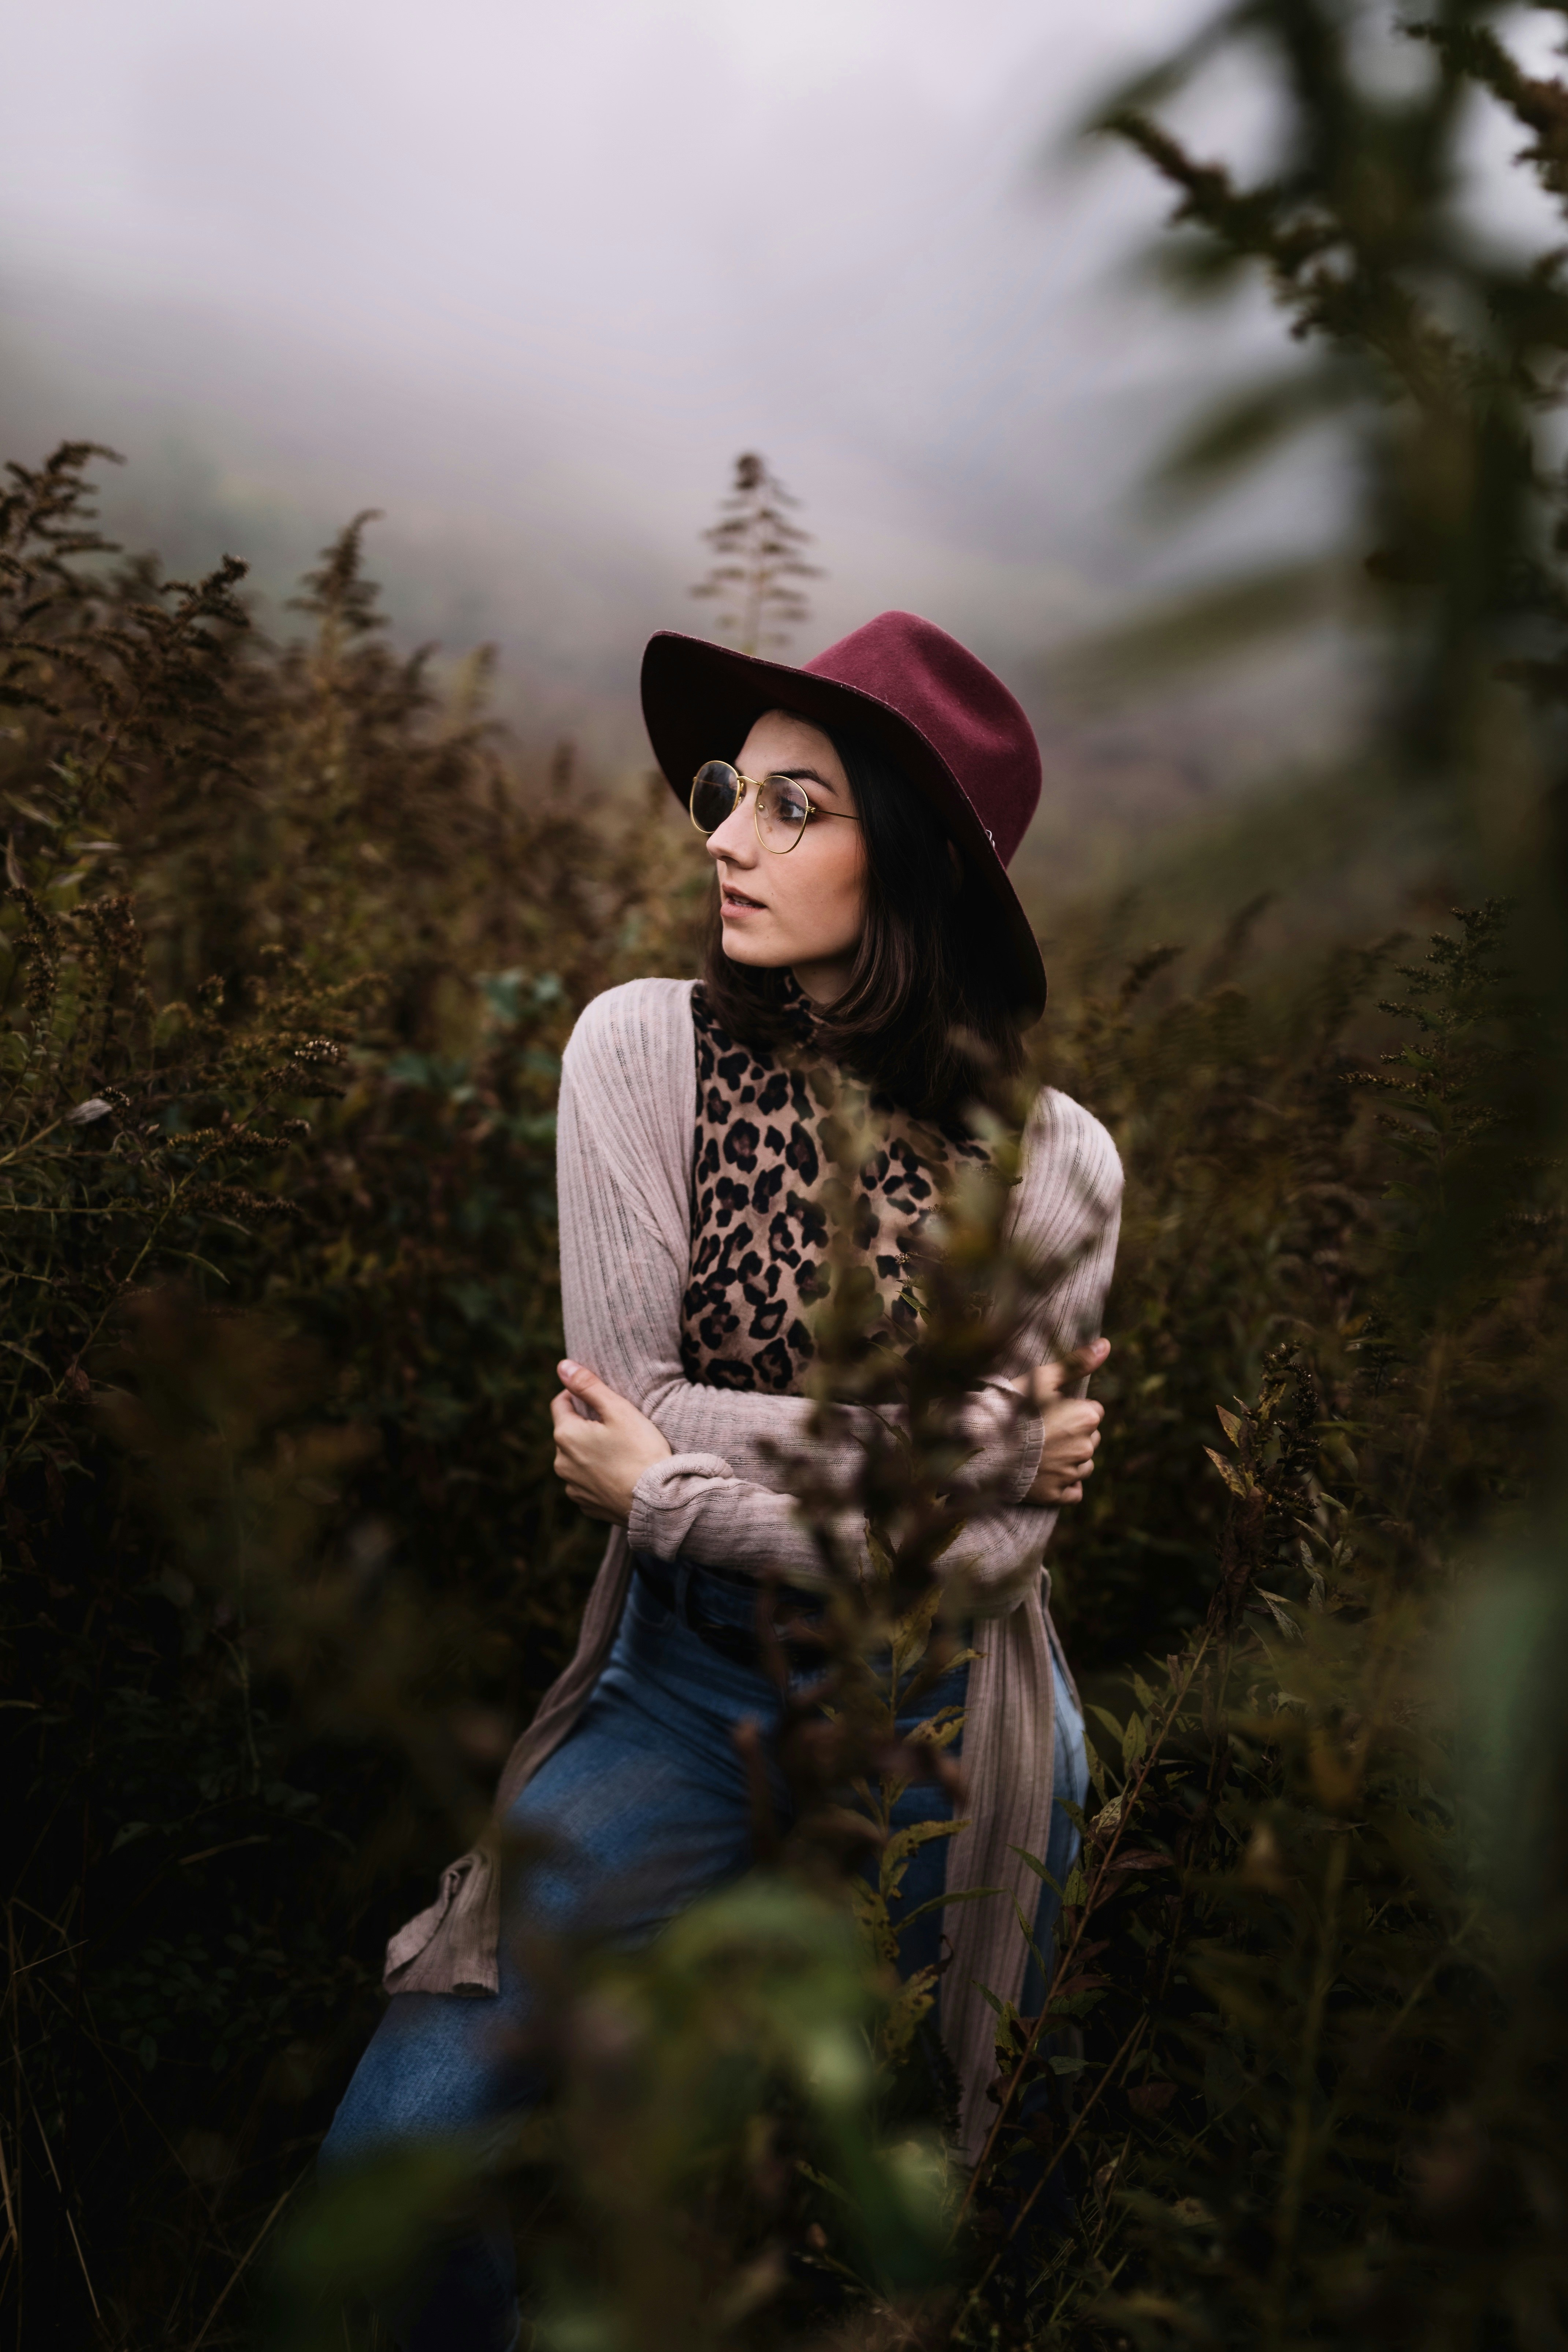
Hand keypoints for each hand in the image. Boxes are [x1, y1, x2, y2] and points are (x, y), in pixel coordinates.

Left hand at [550, 1360, 672, 1524]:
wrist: (658, 1501)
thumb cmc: (641, 1450)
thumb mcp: (618, 1410)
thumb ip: (588, 1385)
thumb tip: (563, 1366)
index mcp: (566, 1435)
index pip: (560, 1403)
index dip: (579, 1395)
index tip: (600, 1397)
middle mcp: (561, 1463)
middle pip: (569, 1432)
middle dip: (587, 1425)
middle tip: (618, 1426)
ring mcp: (573, 1487)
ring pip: (577, 1459)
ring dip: (592, 1452)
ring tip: (622, 1452)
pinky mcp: (586, 1505)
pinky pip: (587, 1483)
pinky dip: (599, 1476)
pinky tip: (621, 1474)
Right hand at [1015, 1337, 1108, 1507]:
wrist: (982, 1446)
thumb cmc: (1011, 1407)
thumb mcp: (1042, 1378)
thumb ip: (1076, 1363)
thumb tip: (1106, 1344)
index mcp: (1086, 1417)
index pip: (1092, 1412)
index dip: (1071, 1410)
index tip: (1048, 1411)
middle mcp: (1086, 1447)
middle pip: (1089, 1439)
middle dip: (1071, 1435)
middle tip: (1040, 1431)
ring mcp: (1071, 1474)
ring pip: (1081, 1465)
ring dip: (1067, 1460)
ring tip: (1038, 1452)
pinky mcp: (1058, 1495)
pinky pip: (1072, 1491)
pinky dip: (1062, 1484)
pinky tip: (1042, 1473)